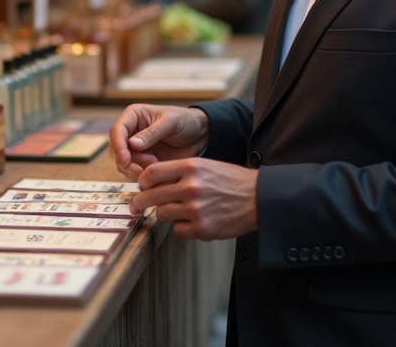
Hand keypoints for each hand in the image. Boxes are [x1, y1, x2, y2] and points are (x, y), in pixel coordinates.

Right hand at [110, 104, 209, 179]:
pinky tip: (159, 174)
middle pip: (117, 151)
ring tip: (158, 166)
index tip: (126, 160)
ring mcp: (136, 149)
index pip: (116, 131)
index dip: (118, 146)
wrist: (199, 135)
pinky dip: (144, 176)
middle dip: (129, 162)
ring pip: (124, 165)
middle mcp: (131, 133)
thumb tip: (131, 144)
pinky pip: (135, 173)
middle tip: (150, 165)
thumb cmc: (185, 121)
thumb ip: (151, 133)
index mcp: (133, 116)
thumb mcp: (170, 122)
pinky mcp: (143, 162)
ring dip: (137, 170)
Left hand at [132, 158, 257, 240]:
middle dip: (140, 202)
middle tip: (137, 205)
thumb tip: (150, 182)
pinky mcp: (202, 228)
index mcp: (190, 167)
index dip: (142, 181)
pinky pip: (177, 230)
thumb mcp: (205, 165)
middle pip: (151, 196)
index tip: (141, 186)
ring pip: (162, 214)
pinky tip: (193, 220)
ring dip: (165, 213)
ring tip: (176, 211)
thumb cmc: (231, 181)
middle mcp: (191, 187)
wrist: (258, 198)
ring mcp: (195, 209)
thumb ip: (179, 172)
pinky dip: (182, 227)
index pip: (151, 173)